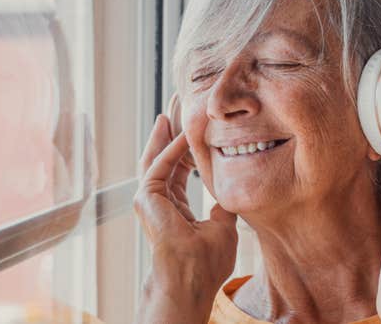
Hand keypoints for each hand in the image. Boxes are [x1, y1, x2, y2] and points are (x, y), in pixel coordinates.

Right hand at [134, 115, 237, 323]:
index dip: (188, 145)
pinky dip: (173, 146)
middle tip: (180, 100)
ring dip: (167, 129)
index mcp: (174, 206)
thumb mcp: (224, 226)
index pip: (180, 167)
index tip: (196, 122)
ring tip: (174, 104)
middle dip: (173, 127)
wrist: (192, 280)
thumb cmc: (207, 261)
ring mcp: (149, 200)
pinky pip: (161, 165)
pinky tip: (185, 130)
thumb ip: (223, 205)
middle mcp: (158, 200)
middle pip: (165, 155)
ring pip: (158, 155)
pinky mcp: (147, 198)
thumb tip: (233, 191)